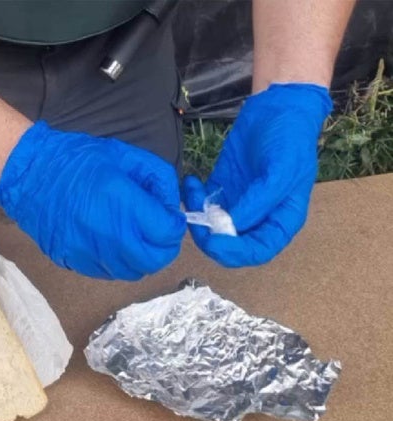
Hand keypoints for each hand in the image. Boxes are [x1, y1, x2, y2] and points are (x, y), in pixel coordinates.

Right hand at [0, 121, 185, 280]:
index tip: (169, 217)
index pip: (166, 232)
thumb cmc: (77, 160)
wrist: (30, 174)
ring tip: (134, 236)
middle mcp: (106, 233)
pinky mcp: (73, 261)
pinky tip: (111, 242)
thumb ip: (158, 178)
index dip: (174, 225)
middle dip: (163, 247)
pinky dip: (117, 261)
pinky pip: (107, 272)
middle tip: (158, 231)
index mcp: (121, 201)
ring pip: (132, 271)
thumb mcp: (125, 156)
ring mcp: (87, 251)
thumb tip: (171, 205)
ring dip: (141, 257)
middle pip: (154, 260)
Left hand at [183, 83, 331, 266]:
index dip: (235, 253)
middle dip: (209, 237)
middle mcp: (259, 218)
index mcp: (281, 220)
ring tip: (192, 191)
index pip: (257, 251)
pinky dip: (192, 199)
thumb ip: (260, 201)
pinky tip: (191, 181)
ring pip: (212, 227)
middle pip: (231, 244)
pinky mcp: (222, 188)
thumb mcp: (282, 170)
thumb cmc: (290, 139)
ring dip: (197, 217)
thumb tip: (234, 226)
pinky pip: (202, 204)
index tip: (214, 240)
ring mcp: (238, 204)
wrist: (278, 107)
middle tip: (195, 218)